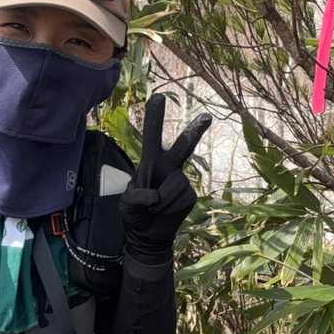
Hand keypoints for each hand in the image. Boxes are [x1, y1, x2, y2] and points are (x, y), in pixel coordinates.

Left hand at [121, 93, 211, 264]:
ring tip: (154, 208)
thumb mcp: (126, 204)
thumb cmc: (135, 214)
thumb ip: (136, 197)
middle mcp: (169, 167)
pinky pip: (181, 198)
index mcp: (150, 162)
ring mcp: (181, 180)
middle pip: (183, 146)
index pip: (152, 136)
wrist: (149, 235)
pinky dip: (169, 208)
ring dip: (161, 200)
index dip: (155, 117)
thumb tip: (155, 196)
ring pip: (176, 183)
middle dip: (195, 131)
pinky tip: (165, 213)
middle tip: (207, 116)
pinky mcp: (190, 195)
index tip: (159, 97)